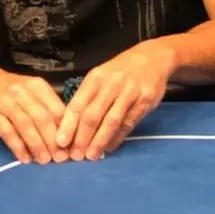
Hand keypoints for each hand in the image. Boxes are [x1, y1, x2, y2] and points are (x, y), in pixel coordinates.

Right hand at [0, 70, 67, 164]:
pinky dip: (18, 147)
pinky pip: (7, 132)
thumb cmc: (14, 92)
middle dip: (52, 140)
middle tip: (59, 158)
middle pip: (42, 118)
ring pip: (25, 125)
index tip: (70, 148)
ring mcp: (6, 102)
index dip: (65, 130)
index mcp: (38, 86)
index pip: (56, 109)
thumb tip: (67, 136)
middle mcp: (23, 92)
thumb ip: (49, 109)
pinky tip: (25, 158)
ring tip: (44, 160)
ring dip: (37, 145)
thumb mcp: (34, 93)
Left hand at [56, 40, 174, 161]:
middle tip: (75, 156)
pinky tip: (109, 148)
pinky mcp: (145, 101)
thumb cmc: (121, 69)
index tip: (60, 142)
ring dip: (99, 141)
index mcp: (96, 77)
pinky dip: (117, 138)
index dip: (68, 125)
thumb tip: (72, 126)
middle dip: (82, 138)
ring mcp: (129, 92)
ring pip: (111, 121)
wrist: (153, 57)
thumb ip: (88, 97)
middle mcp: (111, 84)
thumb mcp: (101, 76)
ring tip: (91, 156)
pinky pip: (128, 123)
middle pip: (93, 115)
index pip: (78, 104)